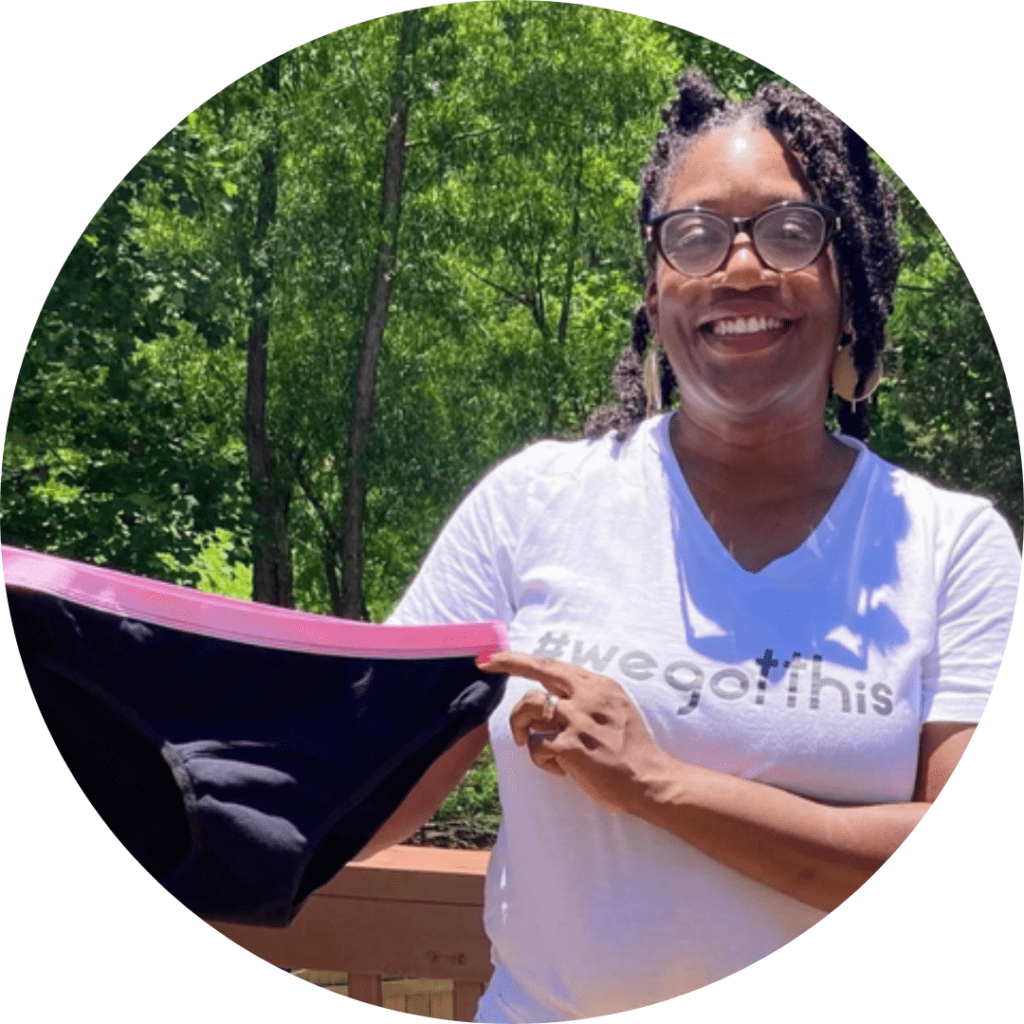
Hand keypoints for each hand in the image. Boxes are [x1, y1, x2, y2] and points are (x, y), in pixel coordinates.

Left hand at [477, 651, 674, 814]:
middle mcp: (587, 696)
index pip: (553, 664)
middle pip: (537, 672)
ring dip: (523, 729)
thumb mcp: (616, 709)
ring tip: (541, 746)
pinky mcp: (570, 745)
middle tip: (484, 665)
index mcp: (598, 685)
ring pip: (529, 709)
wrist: (650, 780)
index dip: (520, 659)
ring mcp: (577, 719)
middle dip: (507, 664)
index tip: (495, 656)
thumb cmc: (631, 750)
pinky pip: (535, 747)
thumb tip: (553, 694)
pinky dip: (544, 761)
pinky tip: (564, 769)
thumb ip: (588, 697)